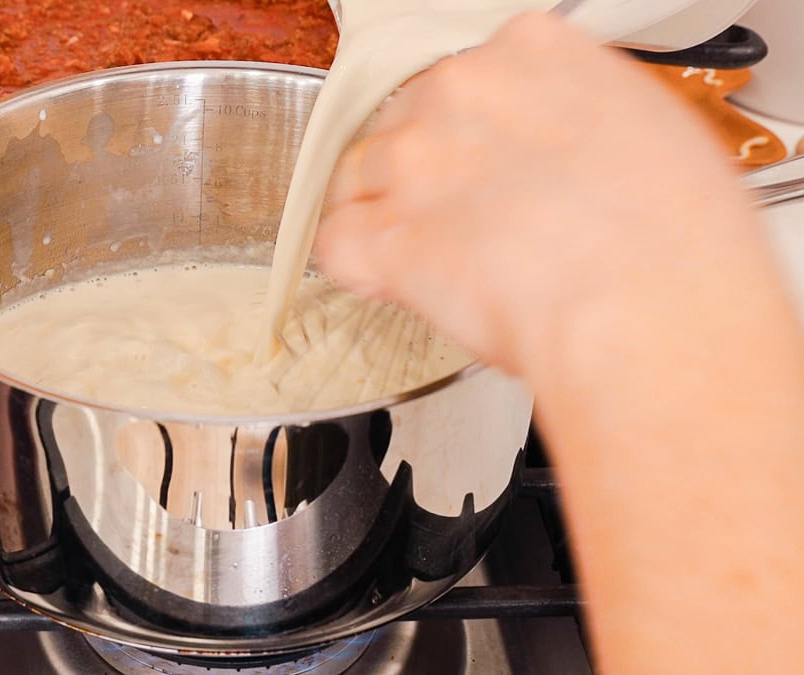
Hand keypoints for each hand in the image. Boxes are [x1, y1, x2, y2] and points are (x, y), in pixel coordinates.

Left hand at [315, 12, 761, 378]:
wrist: (642, 306)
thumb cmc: (670, 241)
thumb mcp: (647, 136)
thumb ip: (577, 123)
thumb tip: (559, 153)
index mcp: (530, 53)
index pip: (471, 82)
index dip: (477, 137)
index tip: (494, 168)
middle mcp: (458, 93)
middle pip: (410, 126)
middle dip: (431, 176)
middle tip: (475, 226)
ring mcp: (411, 161)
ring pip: (362, 178)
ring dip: (388, 217)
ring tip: (443, 263)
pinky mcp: (382, 234)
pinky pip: (337, 242)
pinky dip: (358, 267)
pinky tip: (395, 283)